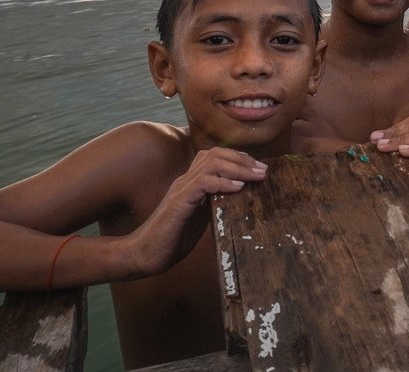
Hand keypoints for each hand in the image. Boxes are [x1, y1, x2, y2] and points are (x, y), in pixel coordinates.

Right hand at [128, 147, 266, 275]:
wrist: (145, 254)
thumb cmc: (173, 238)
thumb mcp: (201, 218)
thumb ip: (215, 204)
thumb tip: (240, 199)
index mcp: (191, 182)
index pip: (215, 156)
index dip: (238, 158)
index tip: (258, 168)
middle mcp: (186, 180)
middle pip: (215, 153)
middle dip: (242, 159)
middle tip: (262, 169)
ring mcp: (181, 189)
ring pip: (210, 163)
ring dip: (237, 167)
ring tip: (255, 175)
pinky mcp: (178, 202)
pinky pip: (202, 183)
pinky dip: (222, 182)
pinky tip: (238, 187)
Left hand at [370, 109, 408, 178]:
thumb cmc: (408, 178)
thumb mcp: (399, 157)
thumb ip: (391, 144)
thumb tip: (375, 135)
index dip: (395, 128)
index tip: (376, 137)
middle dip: (396, 134)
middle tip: (377, 142)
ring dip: (399, 141)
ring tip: (384, 147)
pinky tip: (402, 152)